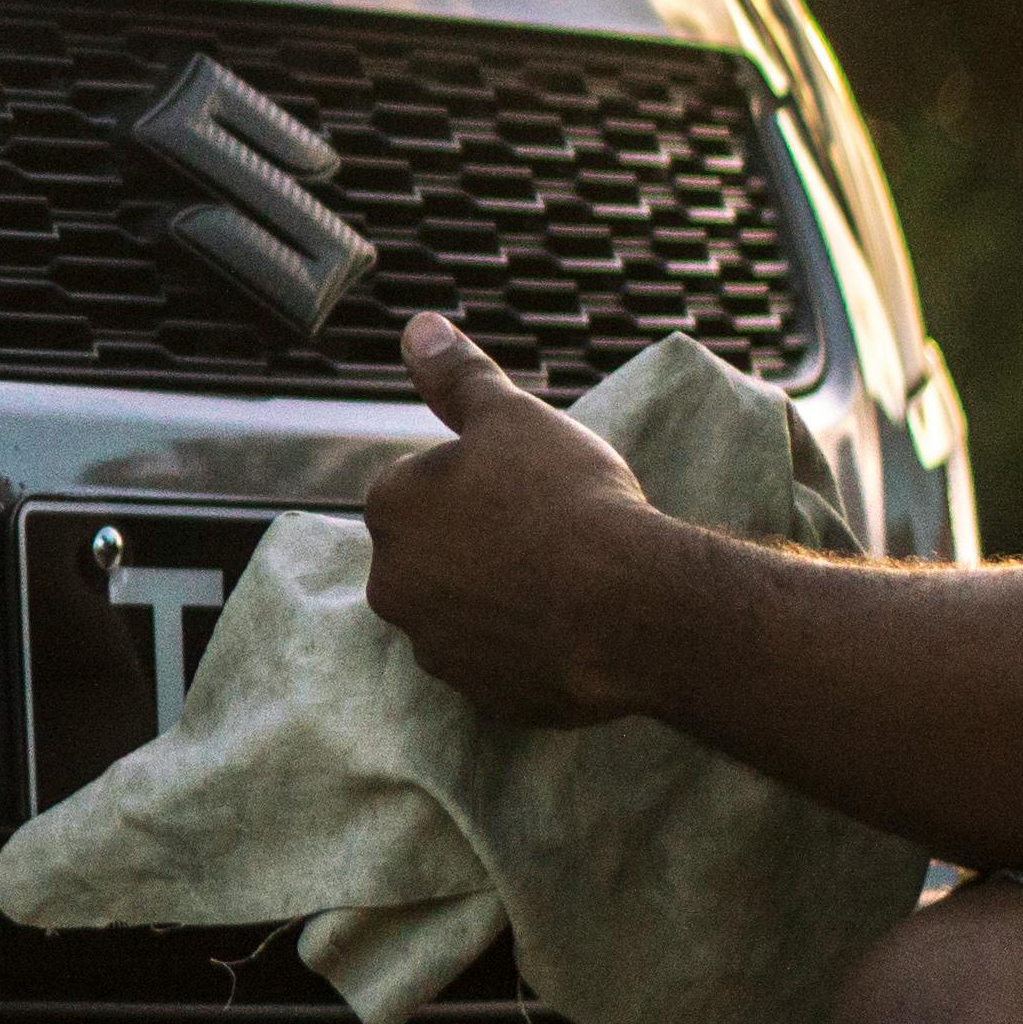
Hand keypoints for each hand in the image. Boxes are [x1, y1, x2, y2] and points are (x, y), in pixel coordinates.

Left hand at [361, 314, 669, 725]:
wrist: (631, 604)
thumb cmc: (570, 498)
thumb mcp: (514, 417)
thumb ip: (458, 376)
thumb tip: (418, 328)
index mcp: (391, 508)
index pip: (420, 486)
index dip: (479, 483)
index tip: (527, 487)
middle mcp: (392, 583)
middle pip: (436, 552)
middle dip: (481, 543)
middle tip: (551, 533)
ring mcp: (433, 646)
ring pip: (465, 610)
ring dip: (501, 597)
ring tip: (567, 580)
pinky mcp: (478, 696)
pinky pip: (499, 662)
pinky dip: (526, 647)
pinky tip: (572, 627)